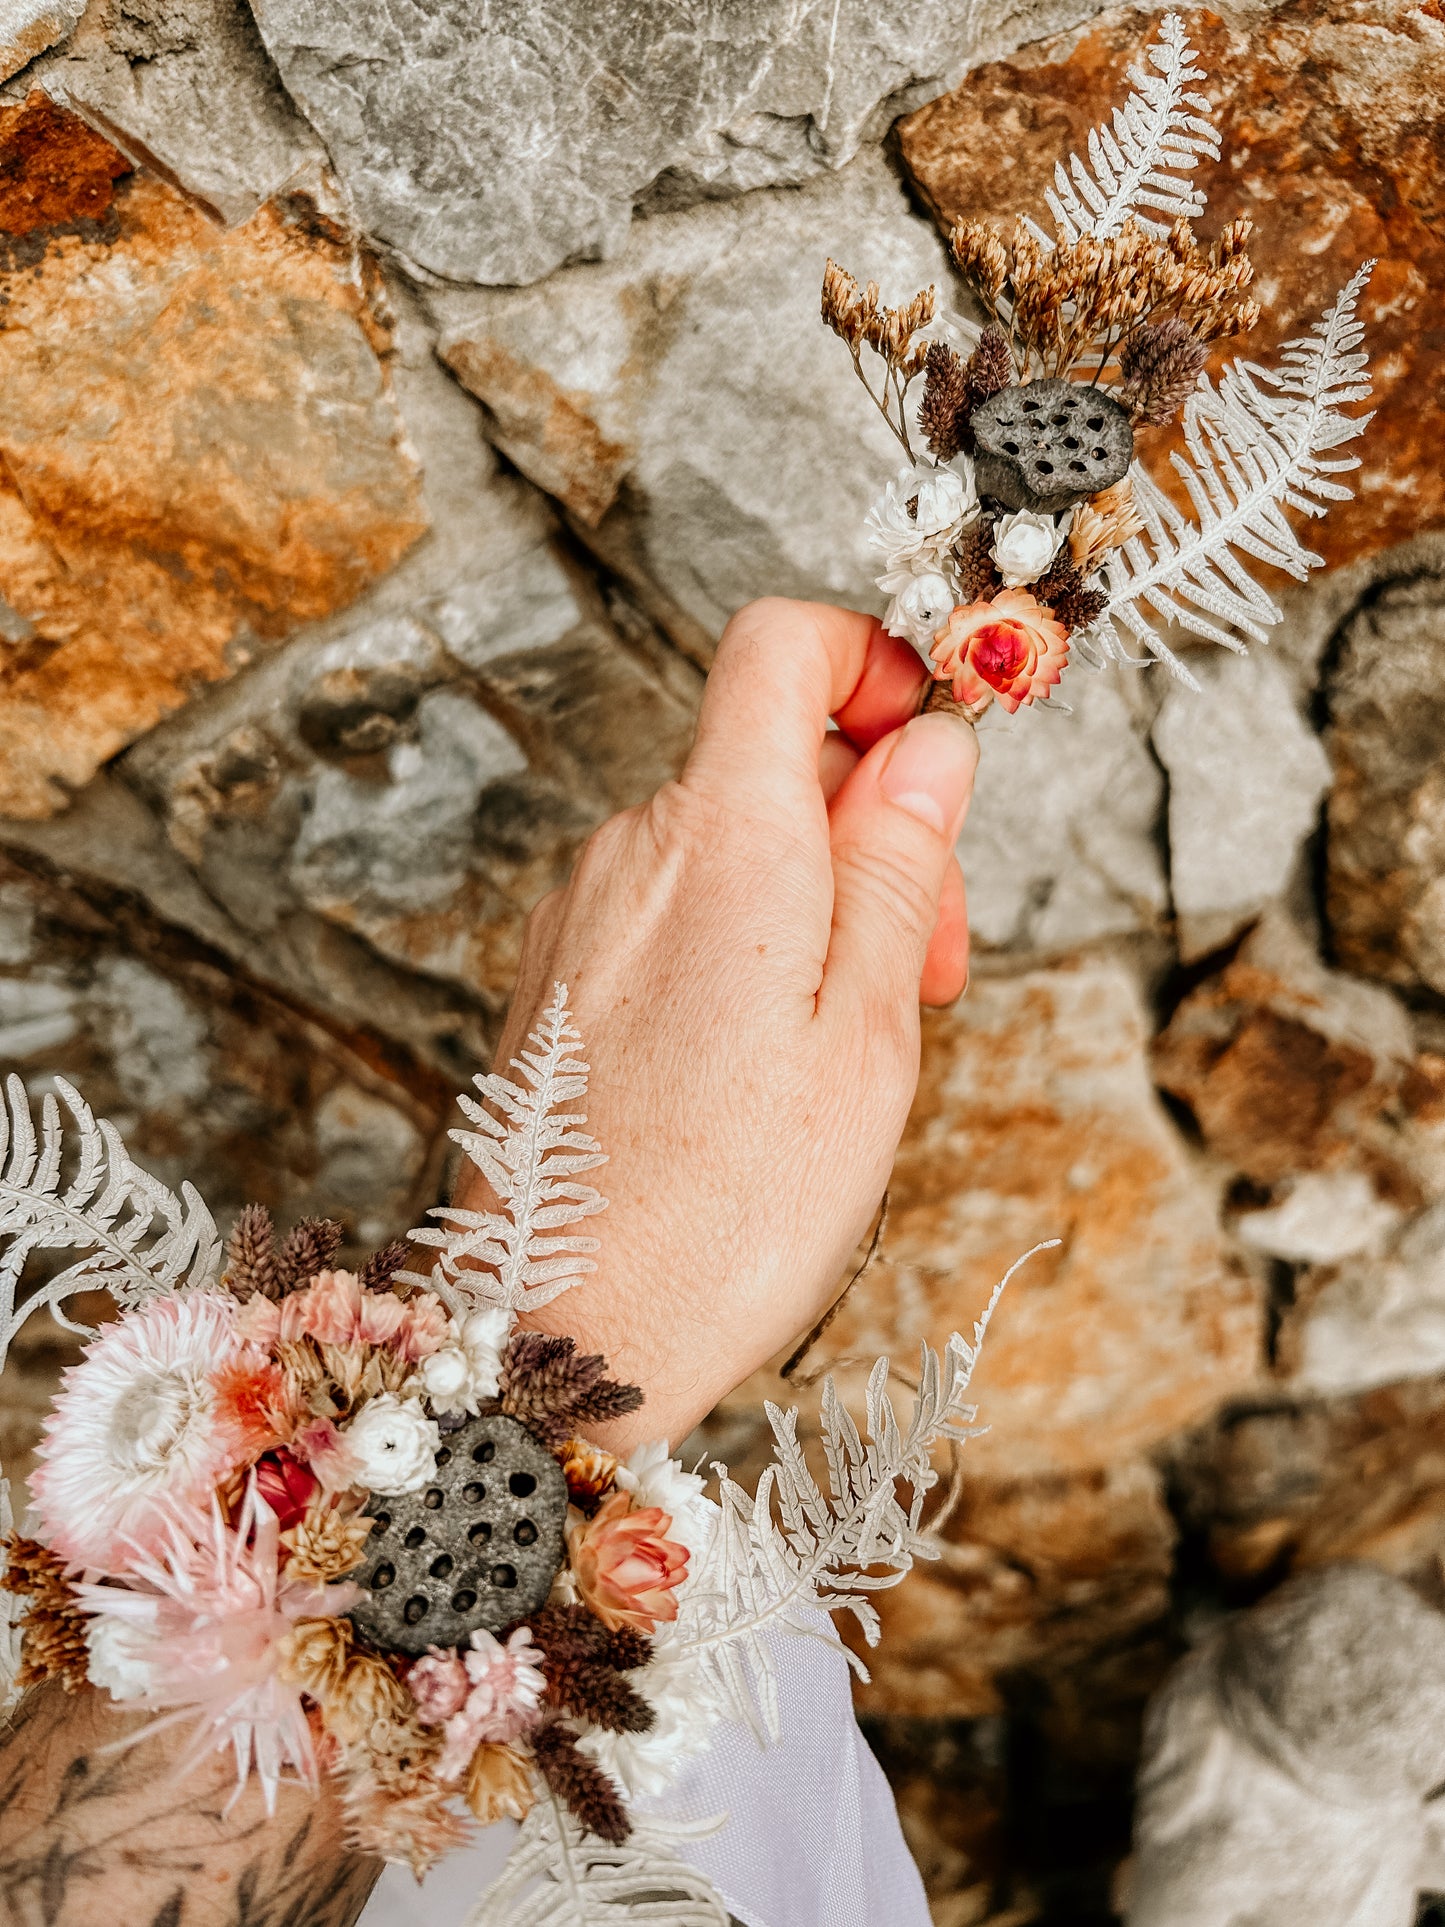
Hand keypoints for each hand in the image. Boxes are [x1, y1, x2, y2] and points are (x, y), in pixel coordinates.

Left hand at [462, 597, 979, 1447]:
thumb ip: (898, 867)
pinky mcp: (559, 975)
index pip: (779, 644)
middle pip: (771, 759)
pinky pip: (673, 910)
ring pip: (729, 845)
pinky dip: (743, 946)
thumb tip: (929, 749)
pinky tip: (765, 1064)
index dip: (869, 661)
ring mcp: (582, 913)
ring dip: (814, 902)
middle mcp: (633, 851)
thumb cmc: (727, 1211)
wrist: (558, 1333)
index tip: (930, 745)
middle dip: (874, 831)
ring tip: (849, 1043)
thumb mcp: (869, 1036)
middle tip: (931, 966)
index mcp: (723, 840)